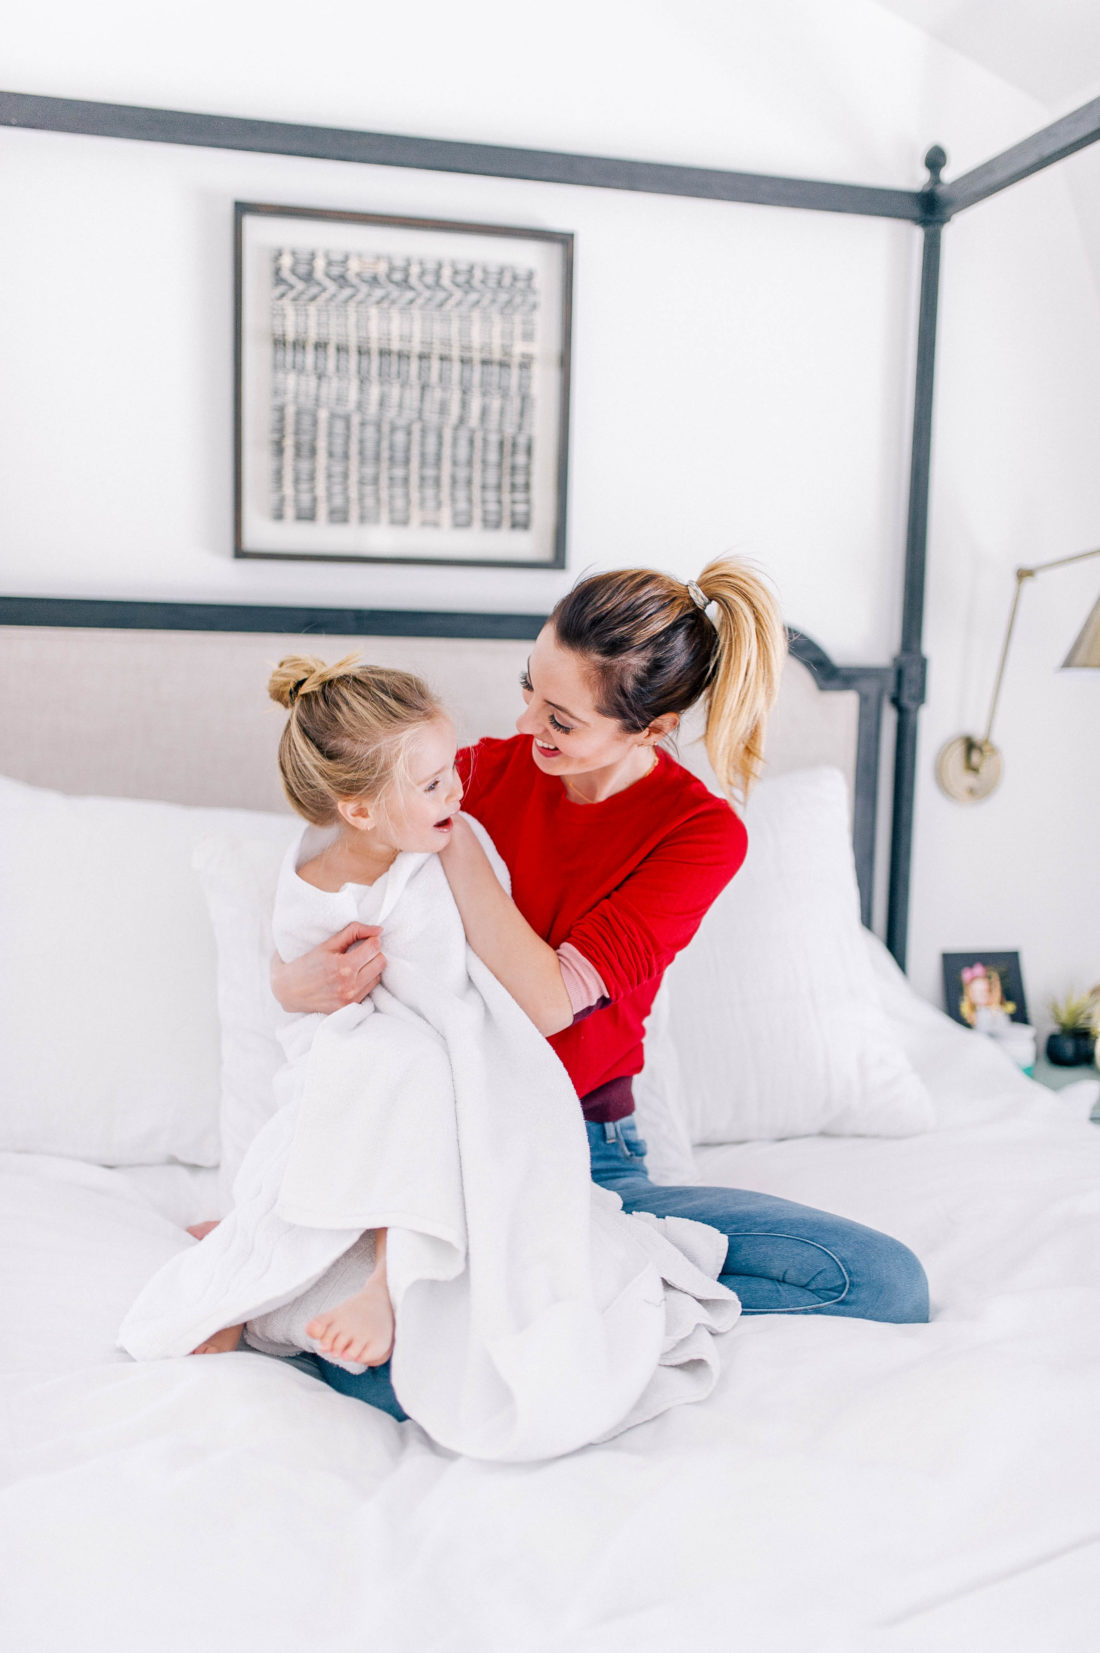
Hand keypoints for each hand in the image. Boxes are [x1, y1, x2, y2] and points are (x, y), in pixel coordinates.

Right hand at [270, 922, 384, 1013]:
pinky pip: (369, 991)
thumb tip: (379, 929)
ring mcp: (350, 1000)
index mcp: (343, 967)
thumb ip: (354, 932)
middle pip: (381, 961)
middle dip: (373, 953)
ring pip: (378, 976)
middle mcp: (349, 986)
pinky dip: (364, 982)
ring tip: (354, 964)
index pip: (375, 946)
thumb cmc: (306, 963)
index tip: (363, 938)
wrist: (287, 991)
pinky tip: (351, 978)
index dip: (371, 938)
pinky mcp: (348, 1009)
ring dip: (370, 968)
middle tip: (359, 950)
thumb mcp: (327, 944)